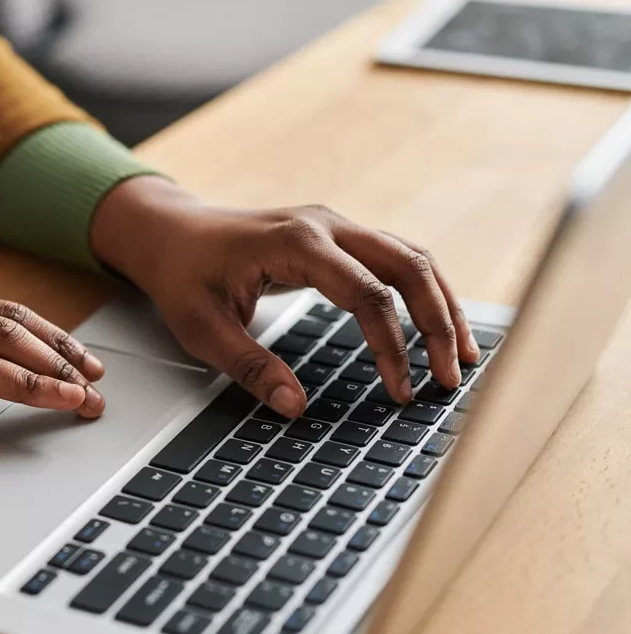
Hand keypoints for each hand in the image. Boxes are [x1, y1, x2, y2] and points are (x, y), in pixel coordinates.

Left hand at [91, 176, 478, 418]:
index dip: (391, 345)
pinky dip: (422, 292)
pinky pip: (395, 259)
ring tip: (464, 357)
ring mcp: (335, 226)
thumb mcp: (200, 328)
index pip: (365, 294)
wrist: (168, 230)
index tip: (399, 390)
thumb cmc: (181, 274)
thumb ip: (248, 367)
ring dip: (442, 305)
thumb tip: (294, 408)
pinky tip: (437, 327)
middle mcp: (325, 225)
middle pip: (407, 266)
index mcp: (295, 242)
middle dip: (438, 324)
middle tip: (450, 378)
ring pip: (411, 258)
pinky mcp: (337, 237)